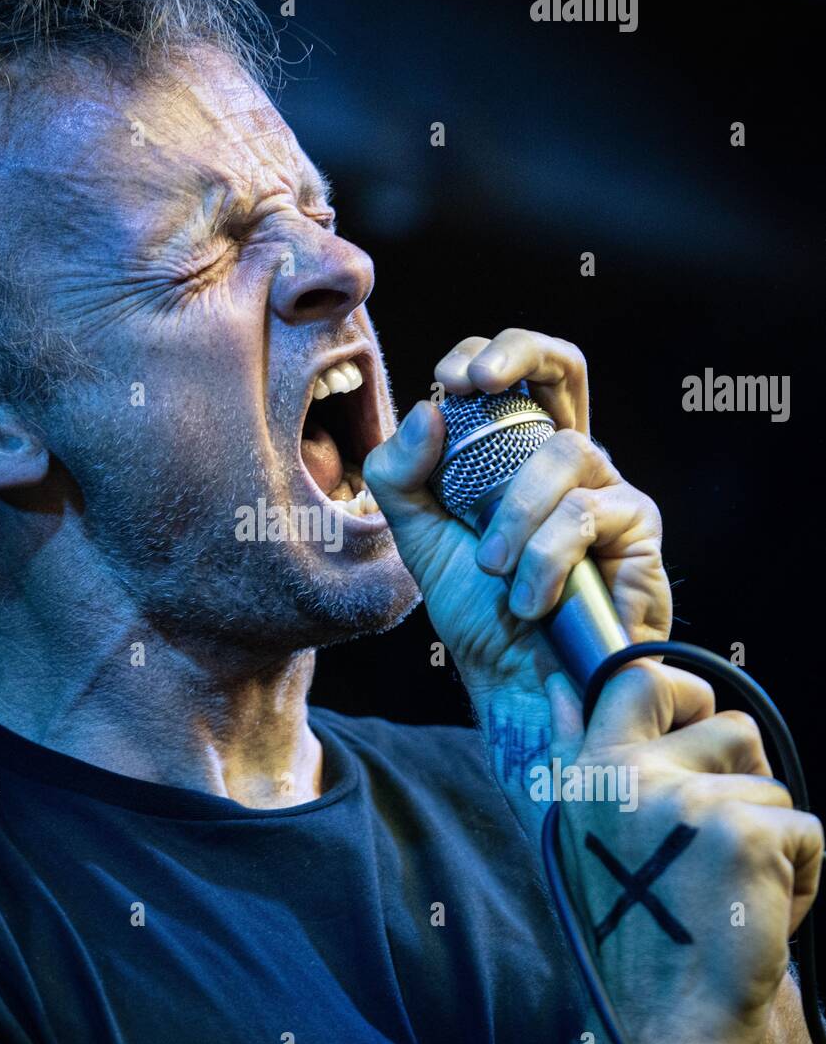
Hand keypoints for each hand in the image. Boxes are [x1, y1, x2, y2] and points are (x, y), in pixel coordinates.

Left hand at [364, 328, 670, 824]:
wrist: (519, 690)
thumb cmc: (480, 618)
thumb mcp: (422, 544)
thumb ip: (404, 478)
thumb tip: (427, 409)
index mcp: (517, 455)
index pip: (514, 376)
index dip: (487, 355)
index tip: (449, 380)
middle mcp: (569, 461)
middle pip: (565, 364)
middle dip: (519, 352)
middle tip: (474, 382)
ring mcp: (609, 489)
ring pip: (563, 452)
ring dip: (512, 514)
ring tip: (494, 570)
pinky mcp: (639, 530)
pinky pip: (586, 514)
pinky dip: (544, 559)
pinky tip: (531, 600)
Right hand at [558, 659, 822, 1043]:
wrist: (654, 1027)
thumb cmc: (628, 934)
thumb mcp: (583, 836)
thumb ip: (578, 755)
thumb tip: (563, 686)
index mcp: (588, 770)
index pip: (642, 677)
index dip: (684, 696)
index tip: (692, 738)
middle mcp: (632, 776)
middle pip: (732, 729)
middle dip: (744, 782)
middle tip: (715, 848)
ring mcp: (690, 803)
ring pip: (774, 786)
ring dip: (770, 839)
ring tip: (729, 894)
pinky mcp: (748, 837)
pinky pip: (807, 830)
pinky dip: (800, 878)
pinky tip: (757, 916)